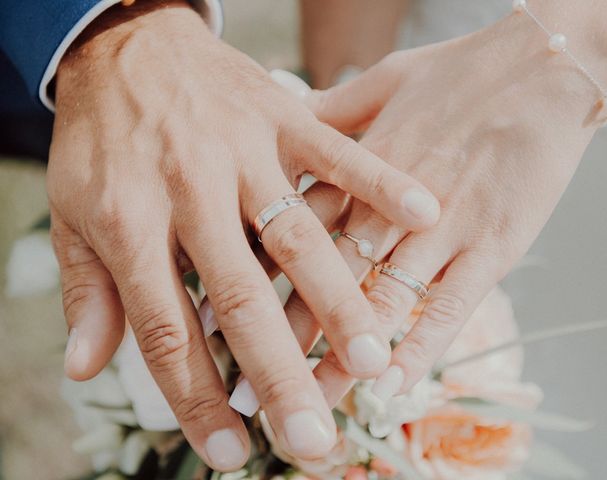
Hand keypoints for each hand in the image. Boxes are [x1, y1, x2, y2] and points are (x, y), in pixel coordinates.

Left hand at [48, 0, 438, 468]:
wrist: (126, 43)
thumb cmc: (100, 136)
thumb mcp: (72, 212)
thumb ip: (87, 291)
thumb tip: (86, 368)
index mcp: (132, 222)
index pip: (166, 330)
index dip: (196, 398)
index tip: (231, 451)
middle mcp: (192, 192)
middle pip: (240, 297)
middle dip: (278, 372)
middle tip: (312, 436)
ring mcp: (243, 151)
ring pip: (299, 236)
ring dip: (339, 300)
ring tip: (372, 359)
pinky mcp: (282, 115)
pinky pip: (337, 151)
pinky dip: (380, 183)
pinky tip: (424, 215)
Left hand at [286, 3, 606, 404]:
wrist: (545, 65)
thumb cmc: (462, 72)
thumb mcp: (386, 79)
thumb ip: (336, 108)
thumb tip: (293, 111)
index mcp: (358, 166)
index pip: (297, 228)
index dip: (258, 270)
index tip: (221, 313)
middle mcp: (390, 205)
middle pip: (327, 275)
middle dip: (288, 330)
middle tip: (251, 380)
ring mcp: (442, 228)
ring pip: (381, 298)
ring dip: (342, 352)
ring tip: (307, 397)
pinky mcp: (493, 245)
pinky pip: (450, 306)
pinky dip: (419, 346)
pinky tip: (388, 384)